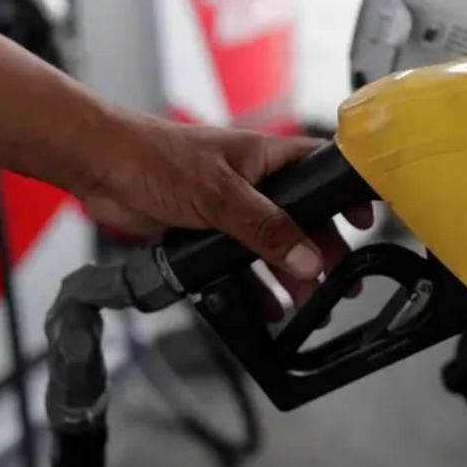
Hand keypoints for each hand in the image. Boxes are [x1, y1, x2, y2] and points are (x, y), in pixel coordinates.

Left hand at [80, 114, 372, 311]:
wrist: (102, 168)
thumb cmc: (156, 157)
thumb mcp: (220, 196)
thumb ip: (265, 228)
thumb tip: (306, 258)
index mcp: (266, 157)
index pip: (321, 170)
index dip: (345, 194)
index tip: (364, 223)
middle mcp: (254, 181)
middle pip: (301, 218)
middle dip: (321, 251)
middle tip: (341, 283)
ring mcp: (230, 209)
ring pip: (272, 245)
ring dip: (289, 275)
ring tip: (308, 306)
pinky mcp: (207, 232)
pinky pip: (239, 263)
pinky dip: (254, 286)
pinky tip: (266, 309)